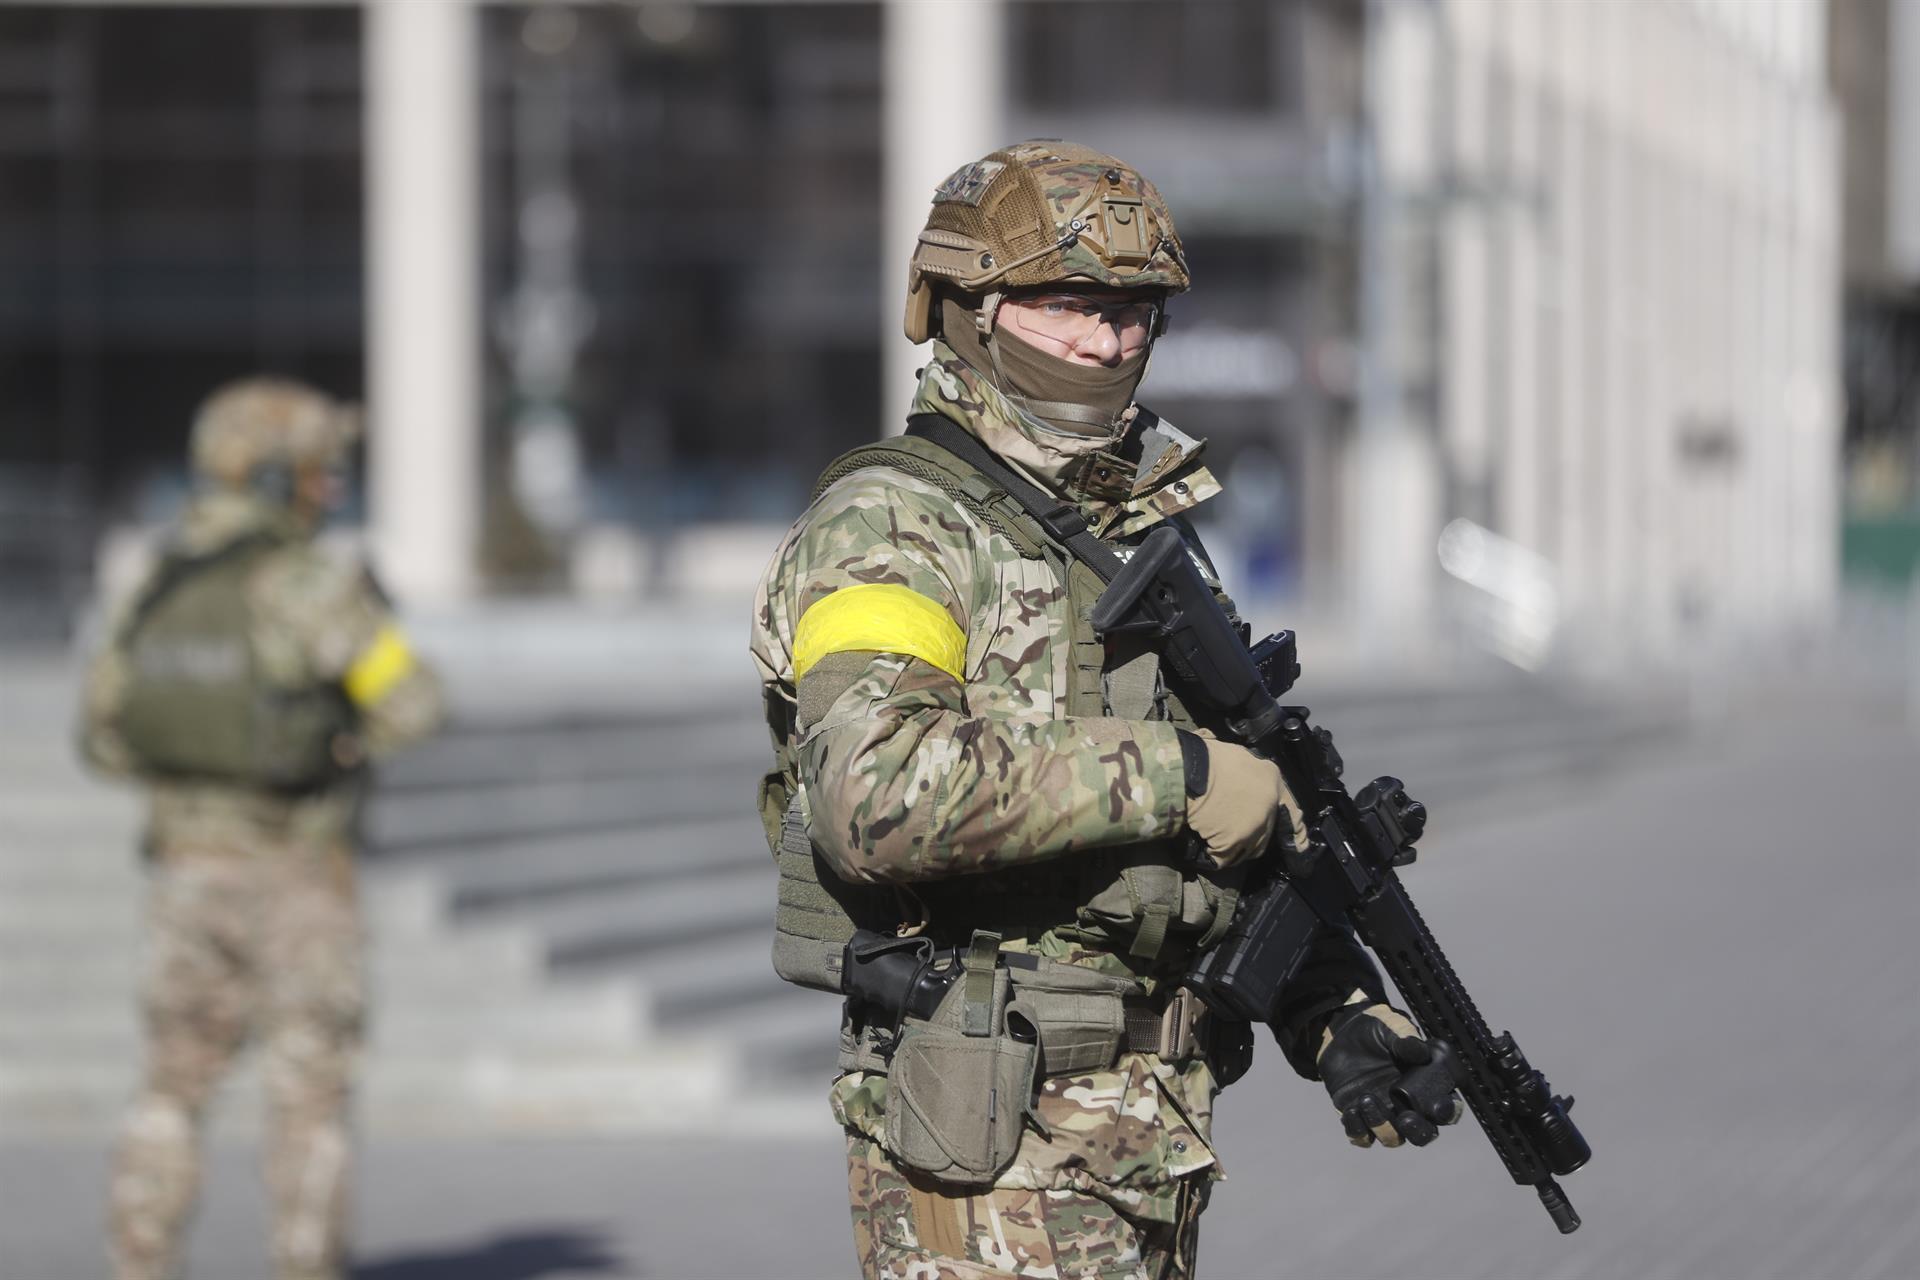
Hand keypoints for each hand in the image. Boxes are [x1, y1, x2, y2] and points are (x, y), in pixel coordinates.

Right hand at [1183, 737, 1308, 868]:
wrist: (1186, 768)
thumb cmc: (1204, 755)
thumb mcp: (1234, 754)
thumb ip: (1244, 769)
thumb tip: (1240, 776)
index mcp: (1271, 778)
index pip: (1292, 810)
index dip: (1296, 831)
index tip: (1302, 845)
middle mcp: (1269, 804)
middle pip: (1266, 833)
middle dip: (1252, 837)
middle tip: (1232, 833)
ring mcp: (1254, 825)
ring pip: (1249, 849)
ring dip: (1234, 848)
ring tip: (1215, 841)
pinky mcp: (1235, 840)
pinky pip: (1225, 858)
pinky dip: (1214, 856)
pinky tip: (1204, 849)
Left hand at [1316, 999, 1464, 1147]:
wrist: (1342, 1032)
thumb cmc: (1375, 1030)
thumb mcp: (1392, 1029)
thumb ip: (1406, 1040)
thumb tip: (1421, 1052)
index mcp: (1426, 1088)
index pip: (1445, 1109)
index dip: (1446, 1112)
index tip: (1436, 1107)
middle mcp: (1409, 1107)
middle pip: (1423, 1134)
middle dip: (1417, 1131)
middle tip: (1406, 1118)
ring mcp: (1384, 1115)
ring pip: (1392, 1138)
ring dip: (1382, 1125)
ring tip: (1366, 1098)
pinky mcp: (1359, 1118)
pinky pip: (1361, 1136)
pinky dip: (1357, 1128)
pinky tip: (1351, 1110)